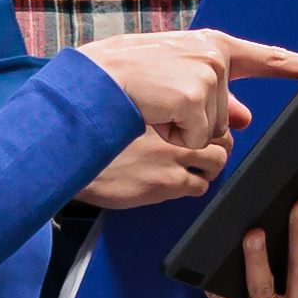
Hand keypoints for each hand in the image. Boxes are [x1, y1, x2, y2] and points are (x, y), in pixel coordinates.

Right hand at [71, 25, 297, 154]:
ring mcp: (206, 76)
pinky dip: (172, 139)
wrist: (91, 82)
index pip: (265, 58)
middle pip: (226, 117)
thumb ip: (215, 98)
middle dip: (195, 123)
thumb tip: (245, 120)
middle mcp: (213, 56)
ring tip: (153, 110)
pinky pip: (195, 141)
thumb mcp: (173, 80)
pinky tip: (153, 118)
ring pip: (211, 133)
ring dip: (181, 132)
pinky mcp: (194, 98)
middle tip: (161, 105)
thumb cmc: (124, 79)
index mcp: (211, 47)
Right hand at [77, 122, 226, 210]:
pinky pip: (199, 187)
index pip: (208, 112)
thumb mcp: (128, 113)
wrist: (75, 162)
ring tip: (198, 170)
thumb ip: (155, 112)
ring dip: (211, 167)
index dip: (211, 124)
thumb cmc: (98, 139)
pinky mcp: (167, 183)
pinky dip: (195, 187)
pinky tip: (180, 184)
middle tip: (208, 151)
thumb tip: (178, 111)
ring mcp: (171, 158)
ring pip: (217, 162)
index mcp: (163, 112)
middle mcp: (172, 132)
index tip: (205, 130)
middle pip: (221, 136)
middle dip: (220, 145)